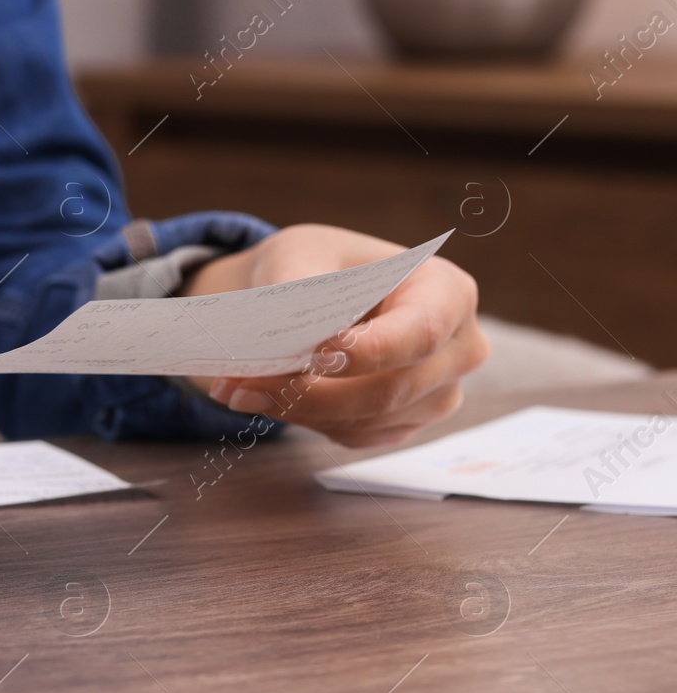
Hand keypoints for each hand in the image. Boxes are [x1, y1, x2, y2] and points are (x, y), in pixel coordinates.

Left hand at [181, 224, 488, 448]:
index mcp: (447, 292)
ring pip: (367, 420)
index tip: (310, 355)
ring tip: (235, 387)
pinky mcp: (403, 423)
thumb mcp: (300, 255)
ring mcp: (436, 393)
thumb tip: (286, 336)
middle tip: (244, 380)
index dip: (366, 352)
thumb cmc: (318, 265)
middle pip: (391, 390)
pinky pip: (354, 436)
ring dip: (294, 410)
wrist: (312, 293)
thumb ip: (295, 288)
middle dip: (310, 391)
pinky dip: (301, 421)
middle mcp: (457, 348)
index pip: (420, 334)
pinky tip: (263, 398)